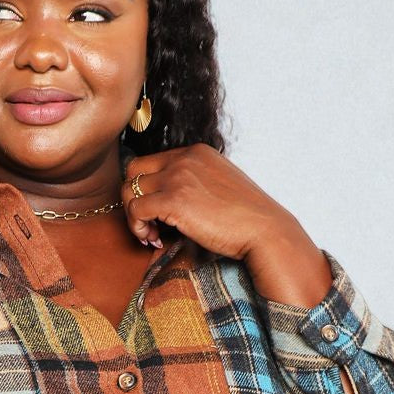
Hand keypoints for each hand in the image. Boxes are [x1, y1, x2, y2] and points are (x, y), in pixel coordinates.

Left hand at [121, 143, 333, 304]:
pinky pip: (136, 209)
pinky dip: (138, 227)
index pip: (150, 163)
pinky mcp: (174, 200)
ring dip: (134, 217)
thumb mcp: (218, 185)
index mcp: (195, 152)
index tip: (158, 215)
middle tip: (148, 225)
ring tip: (152, 235)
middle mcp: (184, 159)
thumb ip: (194, 182)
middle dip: (133, 199)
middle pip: (133, 171)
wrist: (264, 230)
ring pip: (129, 191)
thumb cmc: (245, 216)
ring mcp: (178, 177)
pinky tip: (154, 241)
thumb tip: (168, 200)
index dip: (147, 190)